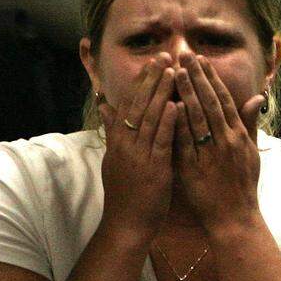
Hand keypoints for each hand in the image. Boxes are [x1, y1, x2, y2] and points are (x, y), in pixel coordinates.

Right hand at [97, 53, 178, 242]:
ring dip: (161, 93)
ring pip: (149, 118)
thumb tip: (105, 108)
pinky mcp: (152, 169)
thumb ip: (112, 132)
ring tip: (173, 71)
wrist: (126, 225)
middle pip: (138, 105)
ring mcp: (138, 156)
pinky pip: (160, 141)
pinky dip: (167, 122)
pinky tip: (175, 105)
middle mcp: (125, 145)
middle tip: (165, 56)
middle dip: (152, 79)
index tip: (152, 62)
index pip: (128, 104)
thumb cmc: (125, 195)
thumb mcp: (113, 160)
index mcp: (117, 142)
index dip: (140, 82)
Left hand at [172, 53, 264, 229]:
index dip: (211, 78)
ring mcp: (212, 154)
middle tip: (184, 55)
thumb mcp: (252, 152)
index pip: (223, 99)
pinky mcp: (197, 169)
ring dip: (187, 93)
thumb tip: (257, 97)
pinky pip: (187, 143)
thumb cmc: (242, 186)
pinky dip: (179, 124)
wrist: (236, 218)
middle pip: (210, 102)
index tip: (200, 59)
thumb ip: (250, 123)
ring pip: (199, 118)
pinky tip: (170, 107)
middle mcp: (227, 140)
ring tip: (176, 72)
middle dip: (197, 77)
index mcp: (238, 135)